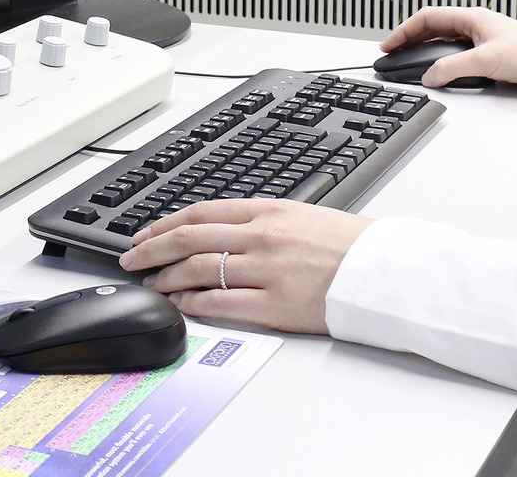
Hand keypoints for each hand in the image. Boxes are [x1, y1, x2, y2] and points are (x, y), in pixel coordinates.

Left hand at [118, 199, 373, 333]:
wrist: (383, 272)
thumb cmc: (349, 245)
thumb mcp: (303, 215)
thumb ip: (262, 220)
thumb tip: (224, 229)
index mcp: (268, 210)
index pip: (201, 212)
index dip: (165, 223)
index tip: (146, 233)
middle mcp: (262, 236)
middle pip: (189, 239)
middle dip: (153, 249)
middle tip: (132, 258)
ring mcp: (265, 271)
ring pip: (198, 270)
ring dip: (167, 277)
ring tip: (152, 283)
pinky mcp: (273, 305)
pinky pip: (220, 303)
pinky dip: (192, 303)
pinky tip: (180, 304)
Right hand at [379, 6, 516, 86]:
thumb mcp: (484, 60)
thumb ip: (452, 68)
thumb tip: (429, 76)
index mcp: (471, 17)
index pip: (427, 17)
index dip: (404, 30)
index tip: (389, 44)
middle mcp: (474, 23)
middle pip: (432, 26)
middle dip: (409, 38)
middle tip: (393, 53)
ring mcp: (480, 36)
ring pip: (443, 38)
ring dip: (423, 47)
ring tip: (408, 59)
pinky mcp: (487, 50)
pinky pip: (455, 49)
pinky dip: (439, 56)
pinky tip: (436, 67)